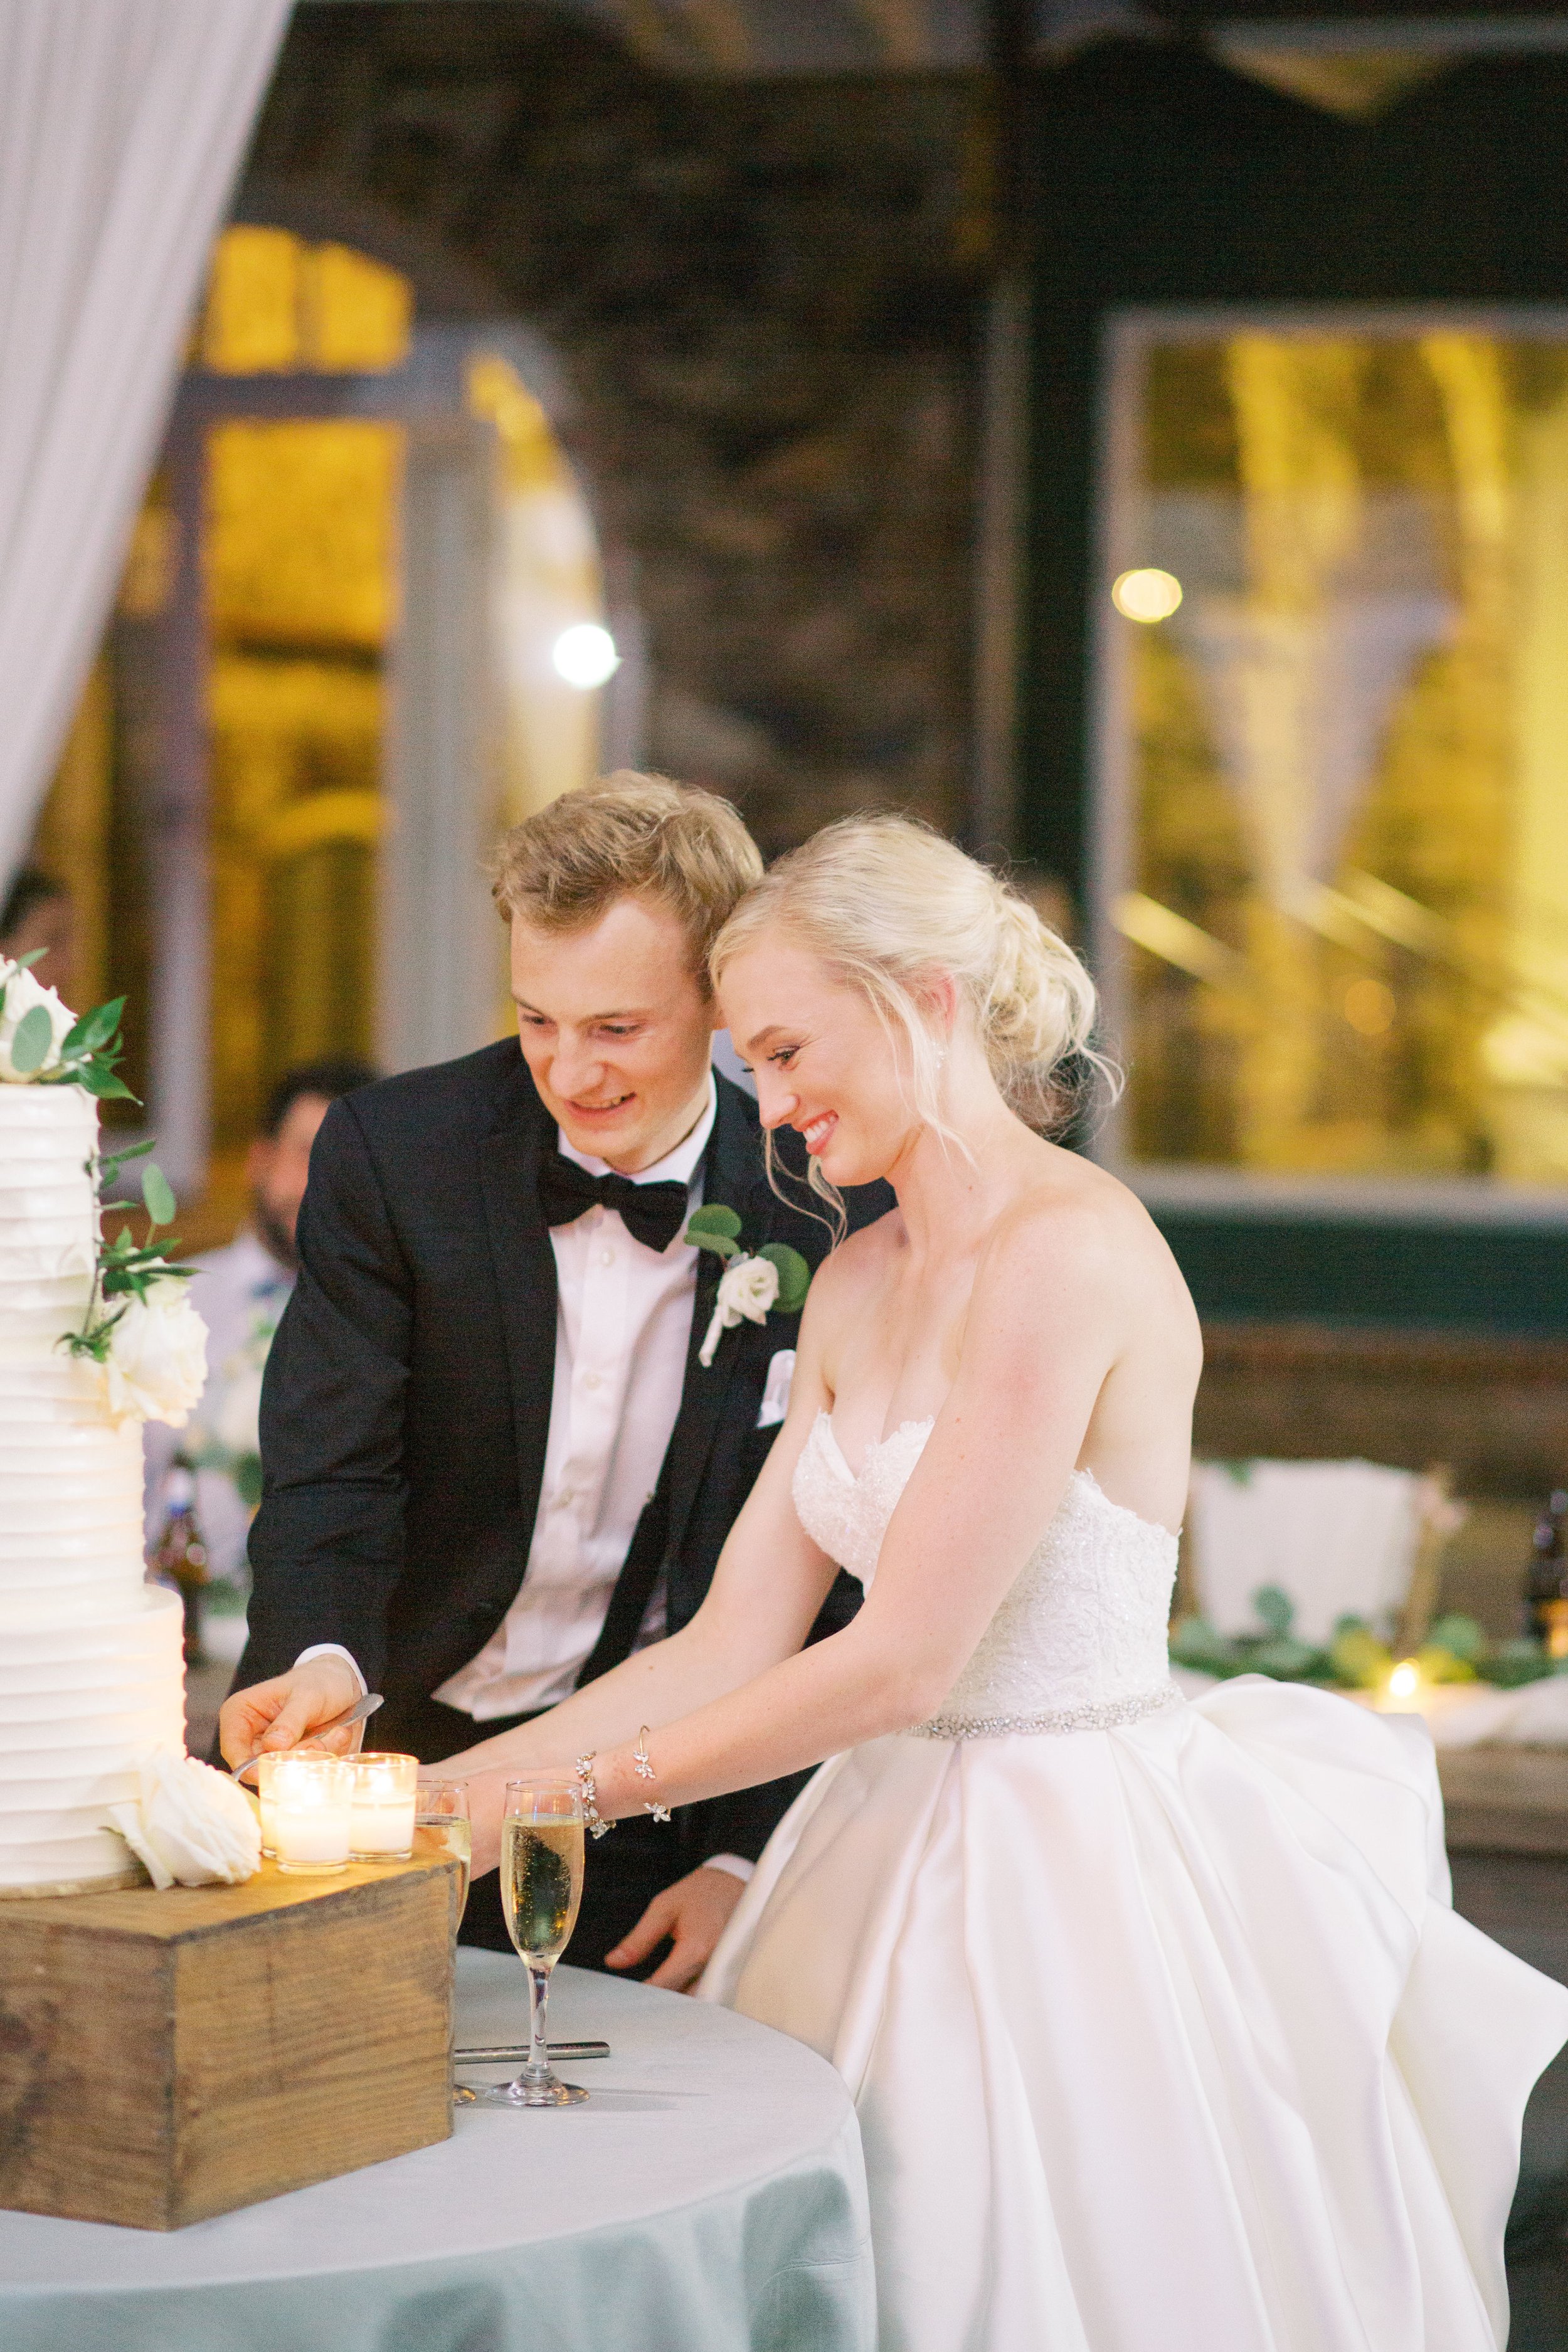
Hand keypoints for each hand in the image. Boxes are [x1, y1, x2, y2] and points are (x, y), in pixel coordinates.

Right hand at [217, 1656, 363, 1766]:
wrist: (341, 1683)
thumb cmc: (318, 1682)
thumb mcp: (307, 1696)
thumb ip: (290, 1721)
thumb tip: (273, 1746)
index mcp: (240, 1714)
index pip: (233, 1749)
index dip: (250, 1767)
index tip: (277, 1771)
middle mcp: (251, 1737)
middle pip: (260, 1767)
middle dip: (293, 1760)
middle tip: (319, 1742)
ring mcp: (272, 1751)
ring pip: (286, 1772)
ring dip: (315, 1757)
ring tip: (335, 1732)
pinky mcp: (291, 1760)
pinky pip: (305, 1771)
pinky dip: (325, 1757)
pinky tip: (337, 1735)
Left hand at [604, 1864, 746, 1991]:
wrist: (734, 1884)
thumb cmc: (699, 1893)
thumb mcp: (663, 1907)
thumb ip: (639, 1939)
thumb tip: (613, 1961)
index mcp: (696, 1949)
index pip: (664, 1986)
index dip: (641, 1995)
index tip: (624, 1996)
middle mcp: (714, 1966)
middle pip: (680, 2001)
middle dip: (657, 2004)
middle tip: (634, 1999)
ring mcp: (725, 1973)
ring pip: (695, 2003)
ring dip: (673, 2003)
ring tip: (650, 1997)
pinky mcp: (728, 1975)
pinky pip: (706, 1995)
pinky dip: (688, 1997)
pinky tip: (672, 1991)